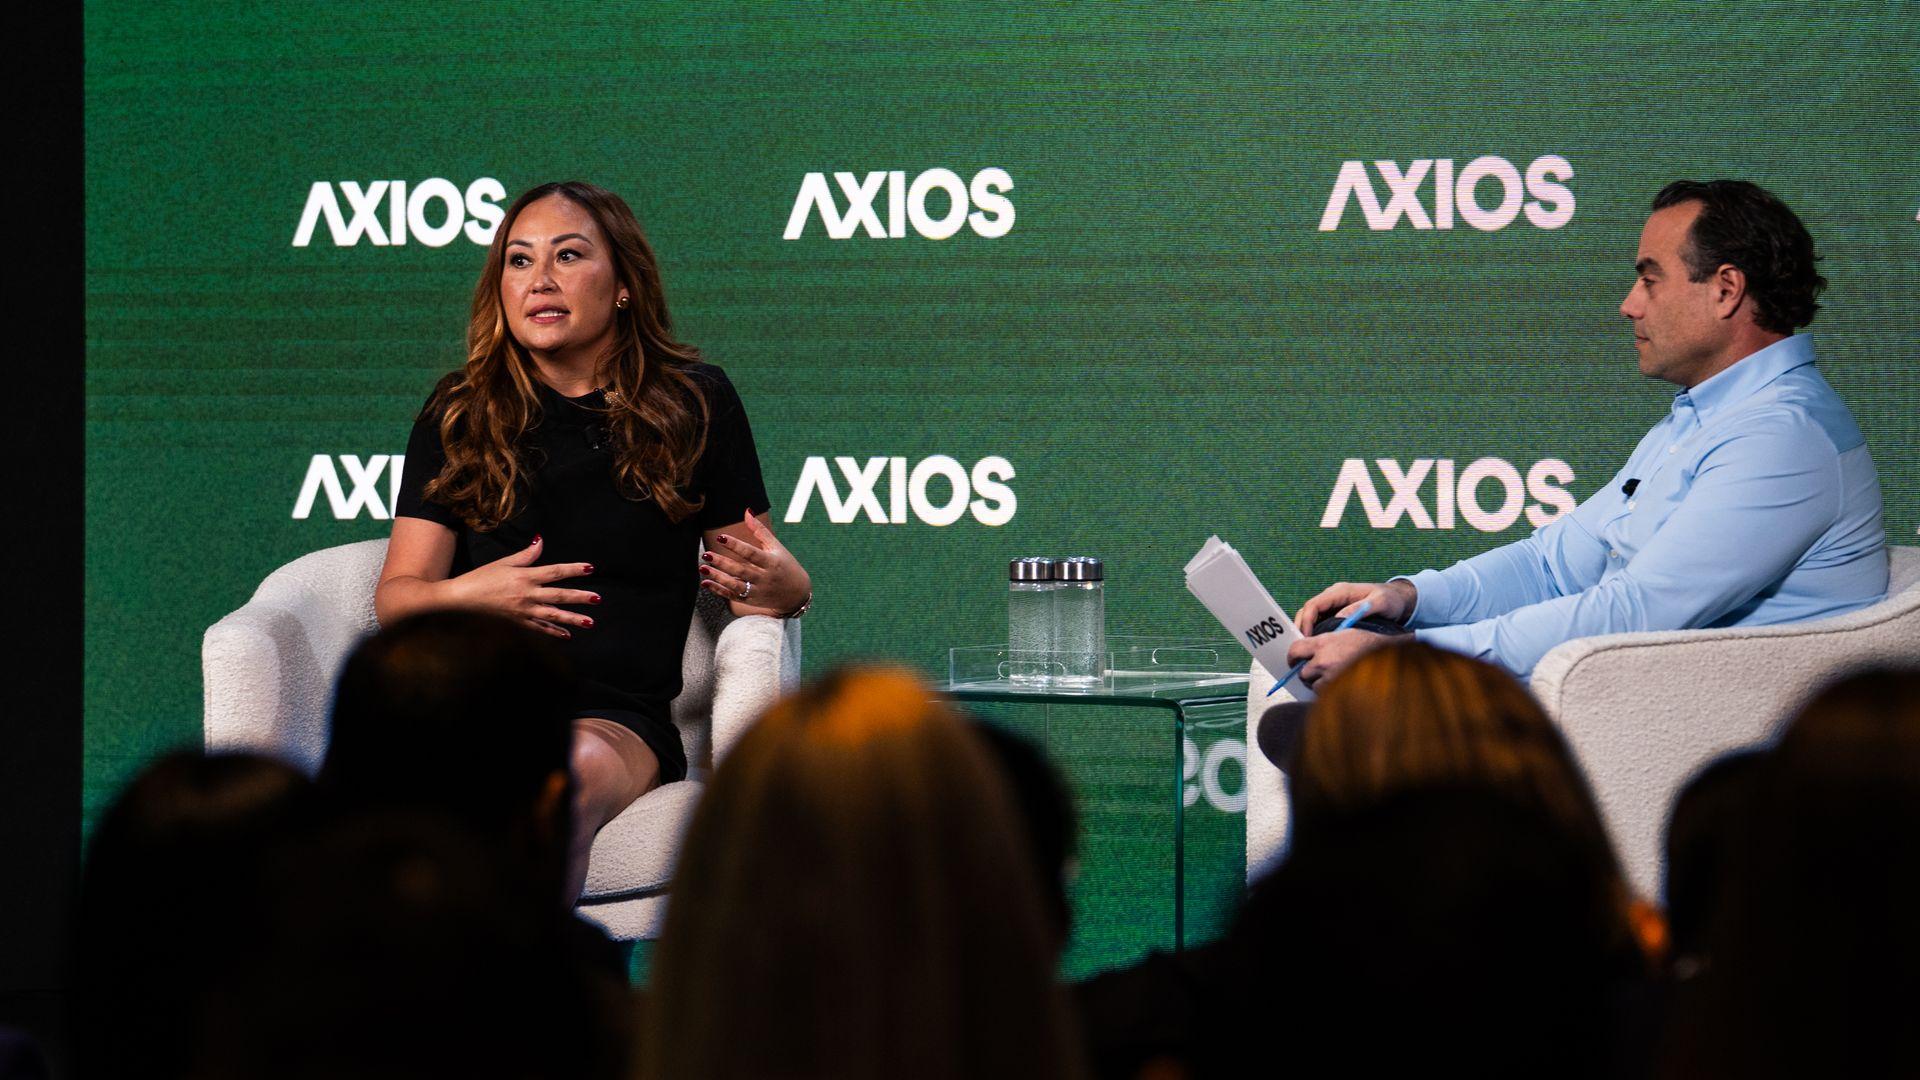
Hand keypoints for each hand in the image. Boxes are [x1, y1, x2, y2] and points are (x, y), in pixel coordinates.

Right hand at [447, 535, 598, 638]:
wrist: (461, 599)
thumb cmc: (481, 578)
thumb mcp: (503, 563)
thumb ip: (526, 555)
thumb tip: (541, 541)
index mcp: (524, 577)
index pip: (555, 572)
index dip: (573, 569)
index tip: (590, 568)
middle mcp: (526, 595)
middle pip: (559, 596)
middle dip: (580, 597)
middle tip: (597, 599)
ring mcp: (523, 612)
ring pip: (553, 615)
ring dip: (573, 619)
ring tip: (590, 622)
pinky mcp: (517, 623)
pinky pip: (539, 629)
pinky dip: (553, 632)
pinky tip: (567, 635)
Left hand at [701, 510, 811, 615]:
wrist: (796, 594)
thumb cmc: (785, 565)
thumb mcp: (776, 547)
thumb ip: (760, 530)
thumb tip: (747, 511)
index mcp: (771, 562)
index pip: (752, 553)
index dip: (736, 546)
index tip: (721, 537)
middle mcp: (764, 578)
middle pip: (741, 570)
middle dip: (723, 563)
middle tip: (706, 554)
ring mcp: (758, 591)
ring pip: (735, 586)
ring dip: (718, 578)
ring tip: (703, 568)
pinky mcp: (751, 601)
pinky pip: (733, 596)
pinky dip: (718, 591)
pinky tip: (705, 583)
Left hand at [1284, 629, 1395, 689]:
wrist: (1389, 659)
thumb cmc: (1369, 645)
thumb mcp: (1345, 633)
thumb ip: (1324, 641)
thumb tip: (1308, 652)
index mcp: (1323, 643)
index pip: (1295, 650)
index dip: (1292, 656)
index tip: (1293, 660)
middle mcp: (1323, 660)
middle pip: (1302, 672)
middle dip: (1308, 673)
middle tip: (1318, 671)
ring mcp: (1330, 678)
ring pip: (1314, 685)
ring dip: (1320, 683)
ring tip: (1335, 677)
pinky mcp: (1338, 691)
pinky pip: (1326, 695)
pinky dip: (1330, 692)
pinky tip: (1341, 685)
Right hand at [1293, 579, 1415, 635]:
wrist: (1398, 600)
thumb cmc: (1390, 600)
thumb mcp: (1380, 603)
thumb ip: (1361, 609)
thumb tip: (1340, 619)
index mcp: (1340, 592)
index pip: (1314, 605)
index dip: (1306, 621)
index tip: (1307, 638)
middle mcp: (1333, 597)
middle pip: (1307, 610)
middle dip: (1302, 628)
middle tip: (1302, 646)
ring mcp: (1333, 605)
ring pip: (1311, 617)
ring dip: (1306, 631)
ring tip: (1308, 648)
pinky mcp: (1336, 613)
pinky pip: (1320, 622)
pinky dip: (1315, 633)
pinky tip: (1318, 646)